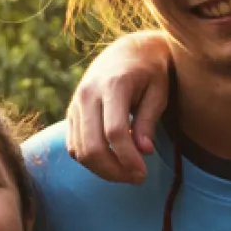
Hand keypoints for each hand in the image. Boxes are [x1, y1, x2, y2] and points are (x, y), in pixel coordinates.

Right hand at [65, 32, 179, 184]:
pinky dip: (90, 161)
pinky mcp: (71, 113)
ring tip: (126, 173)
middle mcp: (87, 94)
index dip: (128, 159)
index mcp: (112, 85)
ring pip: (79, 151)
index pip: (114, 132)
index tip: (143, 174)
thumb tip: (144, 151)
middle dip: (114, 171)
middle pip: (92, 146)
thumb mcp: (158, 92)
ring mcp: (75, 104)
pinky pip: (73, 146)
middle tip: (137, 178)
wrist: (127, 52)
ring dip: (102, 170)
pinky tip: (112, 161)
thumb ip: (148, 121)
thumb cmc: (149, 71)